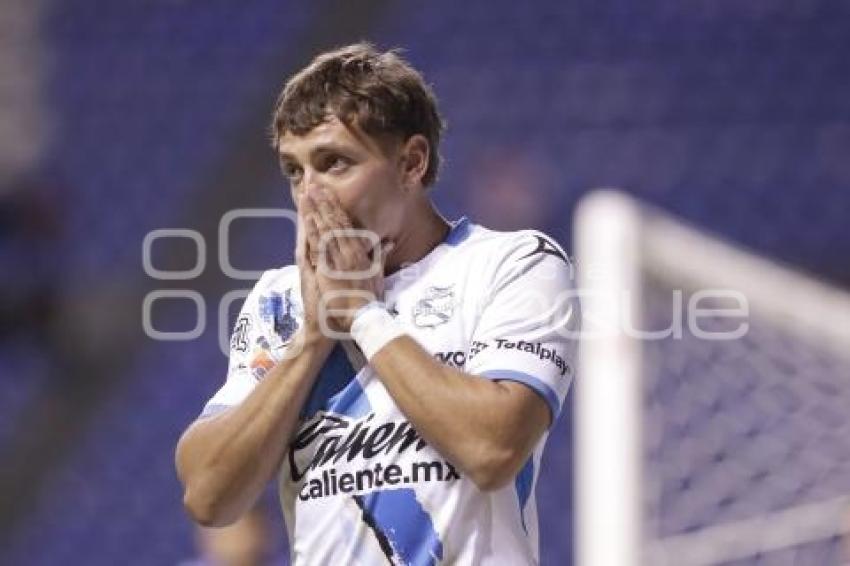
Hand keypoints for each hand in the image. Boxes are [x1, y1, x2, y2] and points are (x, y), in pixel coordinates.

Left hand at [299, 187, 393, 333]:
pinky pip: (319, 246)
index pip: (346, 224)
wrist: (362, 317)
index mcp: (360, 251)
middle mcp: (349, 251)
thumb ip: (380, 256)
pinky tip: (306, 218)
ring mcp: (338, 259)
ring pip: (325, 229)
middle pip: (334, 222)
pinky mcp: (328, 269)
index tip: (328, 194)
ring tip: (306, 195)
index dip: (336, 207)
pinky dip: (312, 230)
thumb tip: (388, 242)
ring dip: (315, 211)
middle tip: (313, 186)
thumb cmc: (370, 299)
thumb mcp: (378, 275)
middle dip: (324, 203)